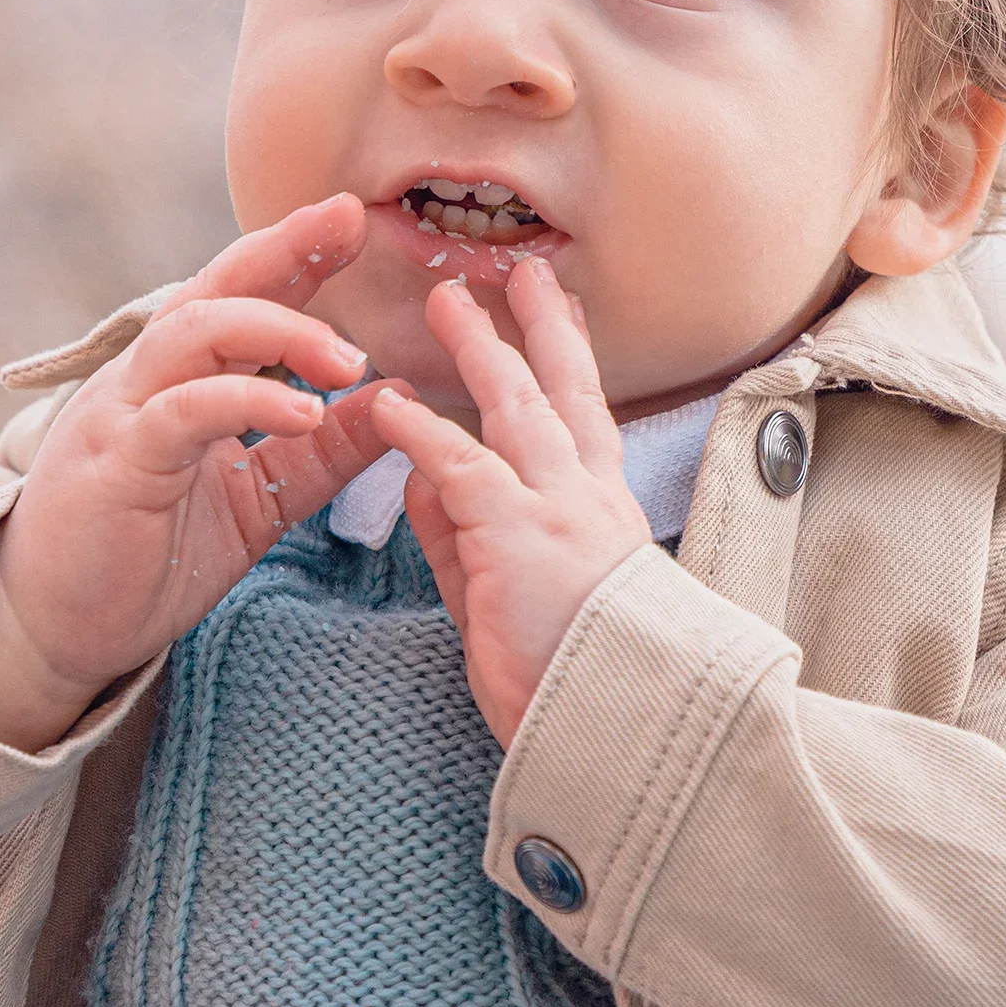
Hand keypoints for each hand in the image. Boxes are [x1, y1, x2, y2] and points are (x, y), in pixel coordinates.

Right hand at [0, 194, 411, 751]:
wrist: (54, 631)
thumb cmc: (144, 560)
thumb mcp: (255, 501)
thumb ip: (318, 454)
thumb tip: (394, 403)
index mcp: (177, 381)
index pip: (239, 297)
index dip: (293, 254)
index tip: (353, 223)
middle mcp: (146, 380)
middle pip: (215, 288)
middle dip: (283, 249)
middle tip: (353, 225)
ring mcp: (125, 415)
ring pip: (197, 333)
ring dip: (279, 331)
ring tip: (349, 359)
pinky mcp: (118, 463)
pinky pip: (184, 412)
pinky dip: (247, 400)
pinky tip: (303, 411)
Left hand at [371, 262, 653, 748]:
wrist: (616, 734)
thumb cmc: (573, 686)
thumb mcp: (511, 600)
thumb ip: (466, 538)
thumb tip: (422, 480)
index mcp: (601, 518)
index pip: (587, 424)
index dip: (570, 364)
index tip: (559, 316)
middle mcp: (589, 502)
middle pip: (567, 393)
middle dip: (541, 327)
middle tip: (523, 273)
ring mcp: (558, 512)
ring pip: (519, 409)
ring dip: (482, 349)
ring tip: (449, 301)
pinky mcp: (518, 535)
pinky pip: (461, 466)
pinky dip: (420, 431)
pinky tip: (389, 405)